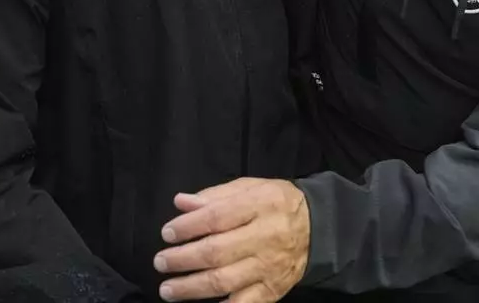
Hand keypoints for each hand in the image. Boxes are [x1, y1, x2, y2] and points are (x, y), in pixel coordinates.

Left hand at [154, 178, 309, 302]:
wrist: (318, 228)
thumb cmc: (276, 204)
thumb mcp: (251, 188)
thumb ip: (215, 196)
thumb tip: (181, 203)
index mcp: (260, 205)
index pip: (217, 217)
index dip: (187, 227)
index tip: (167, 233)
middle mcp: (266, 237)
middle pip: (216, 252)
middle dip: (182, 259)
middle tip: (160, 261)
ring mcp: (269, 267)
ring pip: (224, 281)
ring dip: (190, 288)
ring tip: (168, 289)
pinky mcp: (272, 291)